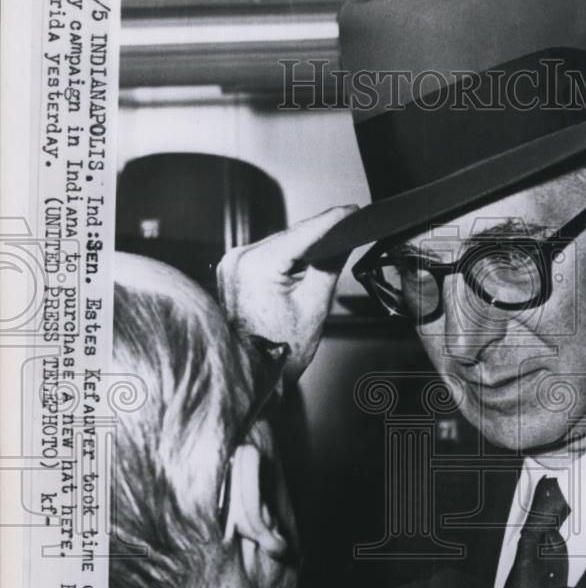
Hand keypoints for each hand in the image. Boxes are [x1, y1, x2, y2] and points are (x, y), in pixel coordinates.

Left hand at [217, 206, 356, 380]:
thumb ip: (329, 265)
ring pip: (279, 244)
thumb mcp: (314, 305)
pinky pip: (267, 255)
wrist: (250, 377)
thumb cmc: (276, 353)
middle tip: (349, 224)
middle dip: (320, 232)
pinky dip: (287, 256)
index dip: (332, 219)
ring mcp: (232, 265)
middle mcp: (238, 259)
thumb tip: (342, 240)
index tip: (352, 210)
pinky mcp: (232, 273)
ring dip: (304, 244)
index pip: (303, 232)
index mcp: (256, 265)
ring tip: (331, 244)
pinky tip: (304, 260)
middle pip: (290, 236)